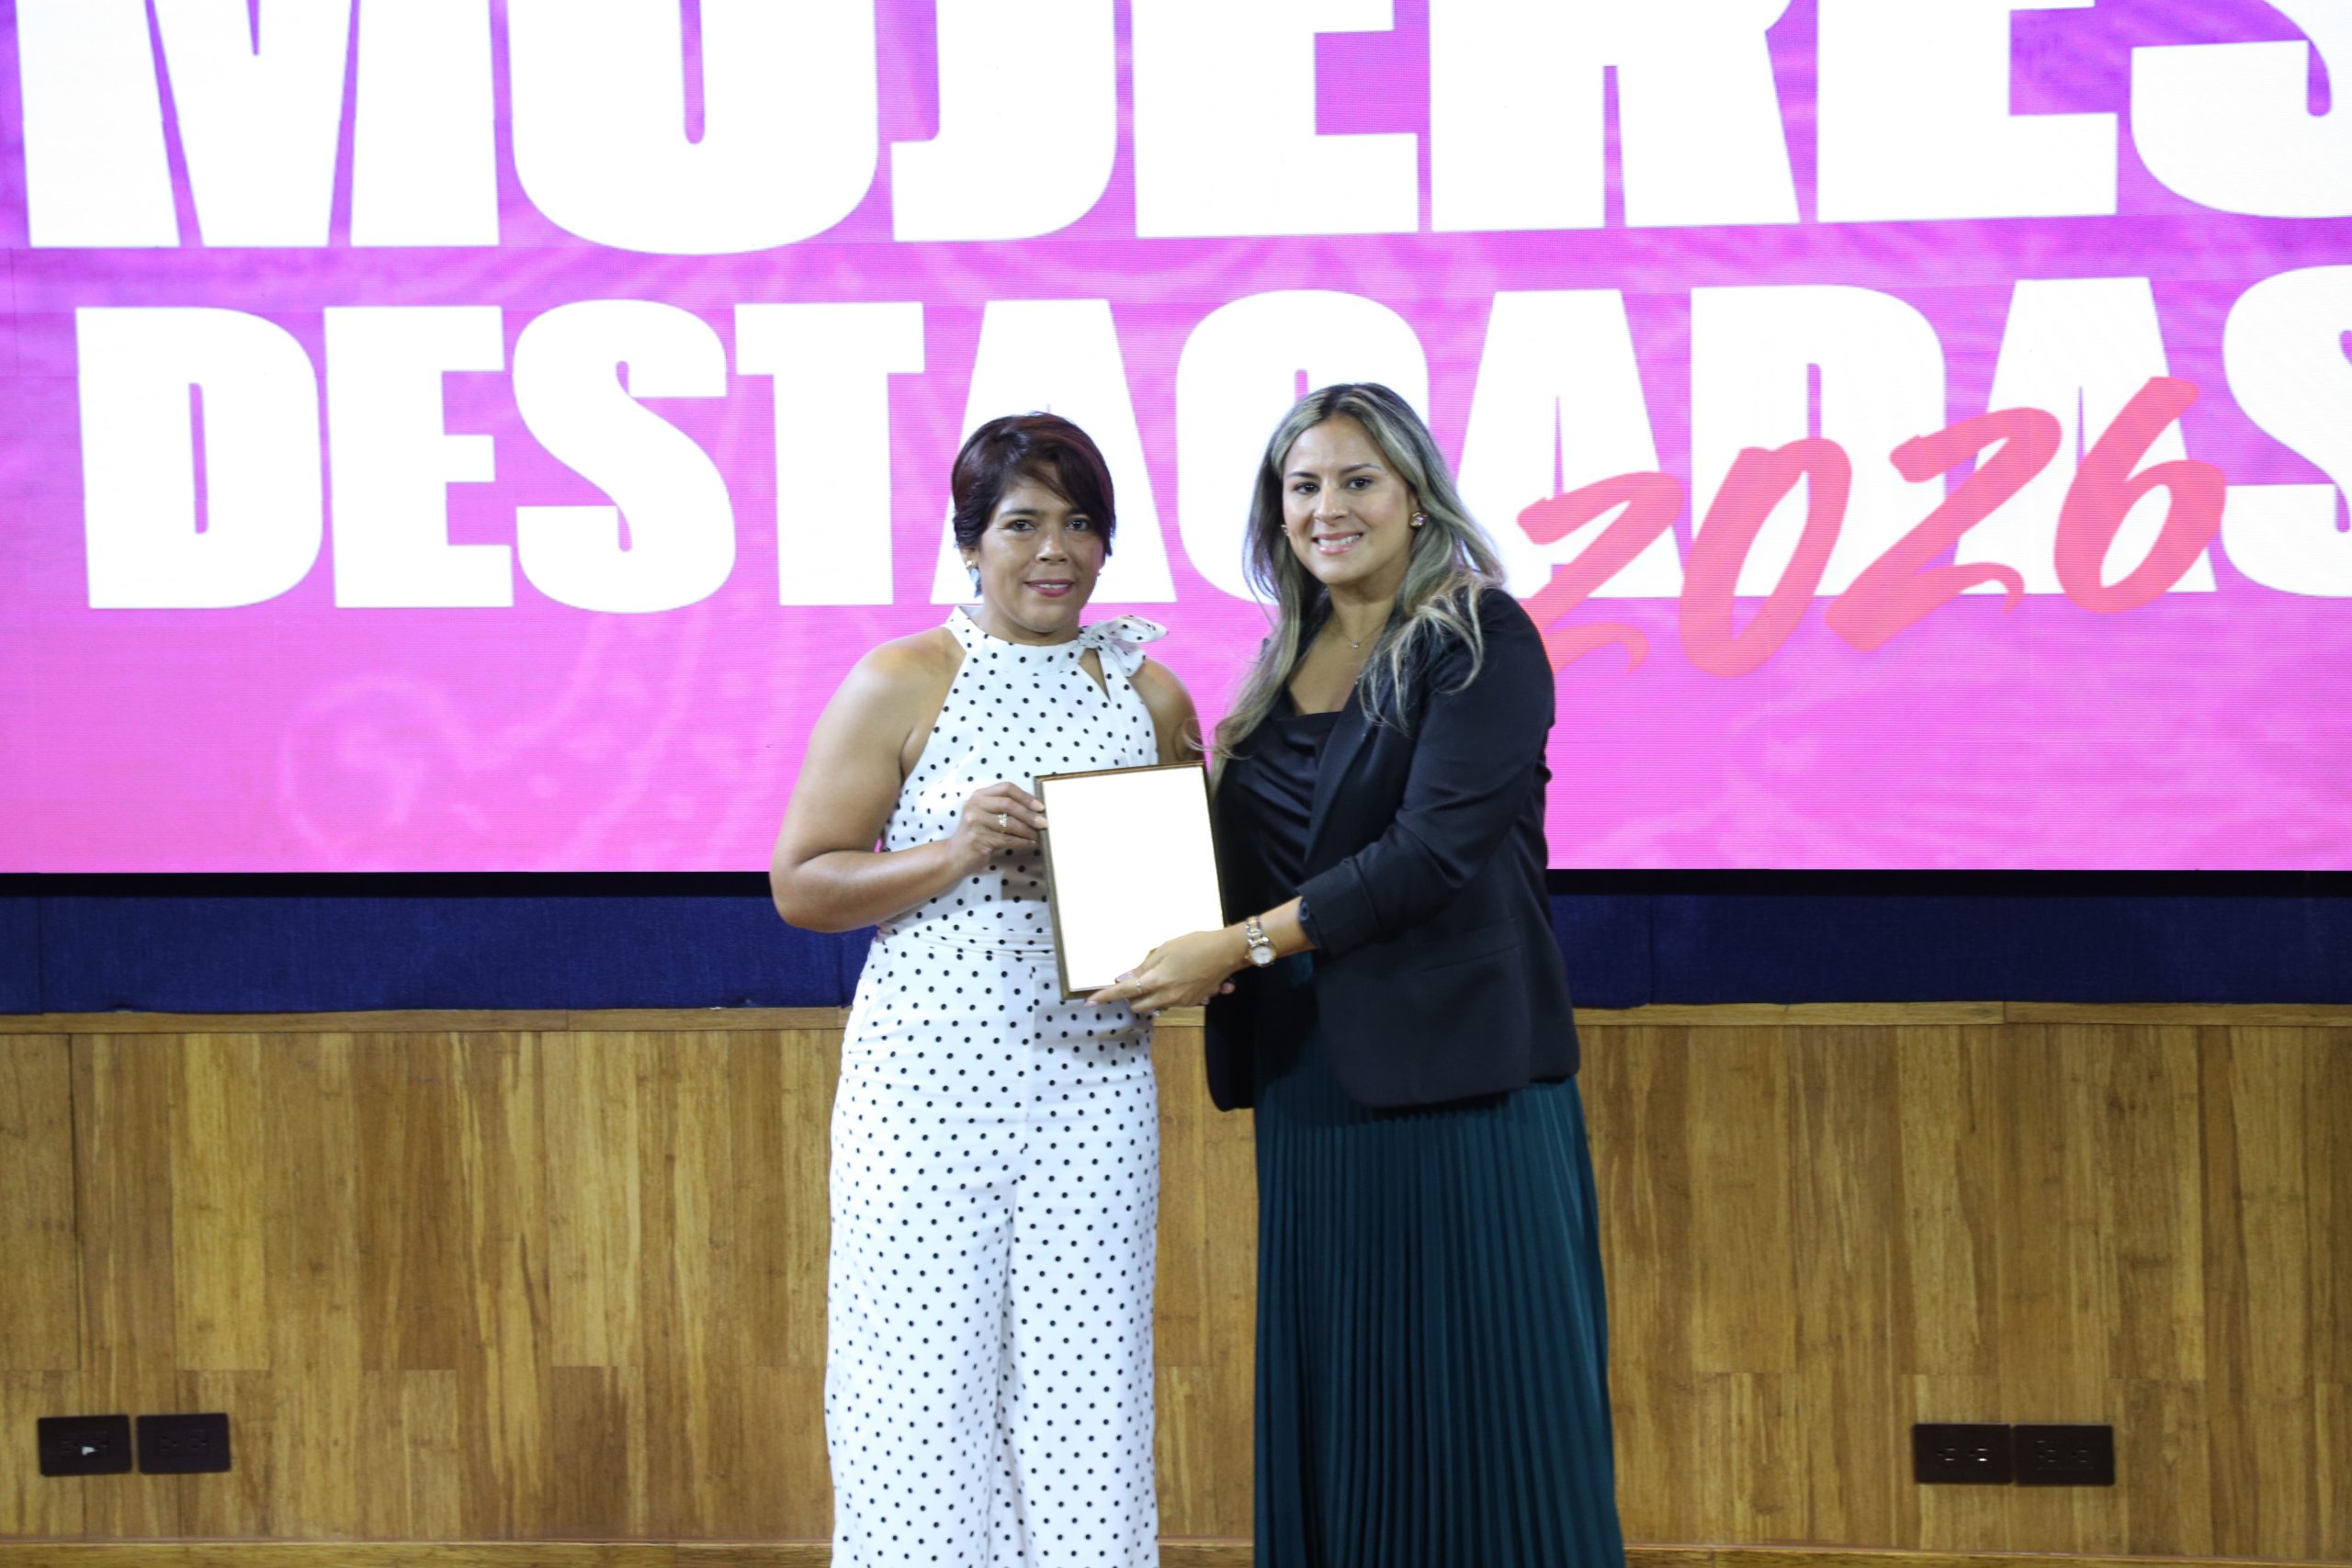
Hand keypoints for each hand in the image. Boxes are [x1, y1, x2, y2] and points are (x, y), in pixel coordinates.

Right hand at [950, 782, 1044, 872]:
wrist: (955, 856)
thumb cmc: (977, 834)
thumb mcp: (985, 815)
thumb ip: (1004, 808)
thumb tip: (1035, 810)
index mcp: (979, 796)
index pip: (1006, 788)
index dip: (1025, 796)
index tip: (1040, 806)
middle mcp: (975, 805)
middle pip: (1008, 804)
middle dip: (1029, 814)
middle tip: (1044, 822)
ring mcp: (975, 822)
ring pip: (1009, 824)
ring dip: (1027, 831)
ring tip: (1038, 835)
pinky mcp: (978, 839)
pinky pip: (1007, 839)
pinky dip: (1022, 842)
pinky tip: (1030, 843)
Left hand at [1088, 927, 1243, 1014]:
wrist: (1227, 952)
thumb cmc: (1195, 945)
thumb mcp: (1165, 950)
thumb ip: (1144, 967)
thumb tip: (1125, 978)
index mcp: (1157, 982)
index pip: (1125, 992)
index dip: (1106, 996)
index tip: (1090, 1001)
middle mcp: (1167, 997)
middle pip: (1138, 1006)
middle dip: (1130, 998)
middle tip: (1132, 982)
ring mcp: (1181, 1002)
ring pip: (1156, 1005)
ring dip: (1150, 996)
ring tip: (1161, 976)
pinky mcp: (1193, 1002)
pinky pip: (1172, 1002)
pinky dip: (1167, 994)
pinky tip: (1179, 978)